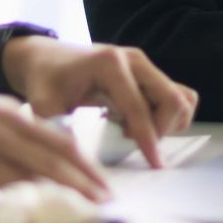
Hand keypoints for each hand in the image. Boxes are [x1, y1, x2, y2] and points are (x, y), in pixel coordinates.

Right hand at [0, 90, 109, 201]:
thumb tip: (19, 163)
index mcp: (8, 111)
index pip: (58, 138)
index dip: (82, 162)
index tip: (99, 179)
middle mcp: (7, 122)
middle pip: (60, 153)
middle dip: (87, 177)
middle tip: (109, 196)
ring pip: (43, 168)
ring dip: (71, 189)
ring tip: (92, 206)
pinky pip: (12, 182)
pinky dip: (34, 196)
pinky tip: (49, 208)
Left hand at [3, 40, 197, 168]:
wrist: (45, 59)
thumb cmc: (44, 82)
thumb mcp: (42, 105)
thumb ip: (55, 126)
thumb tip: (72, 153)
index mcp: (110, 63)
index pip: (139, 107)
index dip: (148, 139)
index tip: (154, 164)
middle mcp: (134, 59)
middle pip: (172, 99)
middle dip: (161, 130)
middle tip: (132, 142)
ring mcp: (144, 64)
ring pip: (180, 97)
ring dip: (166, 122)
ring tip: (132, 131)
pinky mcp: (148, 72)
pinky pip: (177, 95)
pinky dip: (167, 115)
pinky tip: (136, 123)